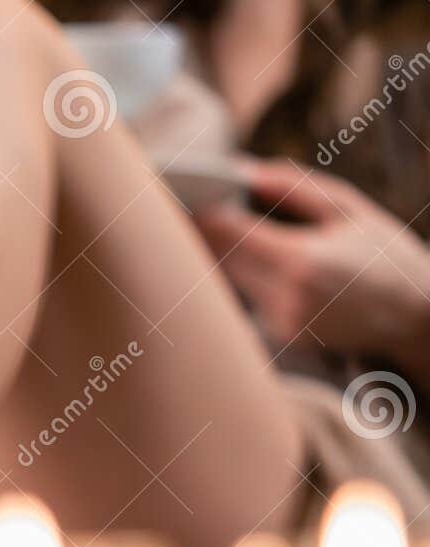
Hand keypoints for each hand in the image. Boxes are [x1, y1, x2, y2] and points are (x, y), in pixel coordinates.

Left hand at [197, 160, 429, 376]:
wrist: (416, 314)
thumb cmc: (387, 254)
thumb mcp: (349, 209)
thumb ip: (295, 188)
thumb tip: (245, 170)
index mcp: (299, 260)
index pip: (226, 232)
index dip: (198, 211)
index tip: (180, 191)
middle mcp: (283, 296)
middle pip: (217, 259)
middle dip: (199, 231)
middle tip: (180, 204)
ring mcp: (279, 321)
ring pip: (227, 281)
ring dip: (215, 254)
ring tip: (206, 225)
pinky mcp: (281, 335)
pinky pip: (247, 298)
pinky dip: (239, 276)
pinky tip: (239, 258)